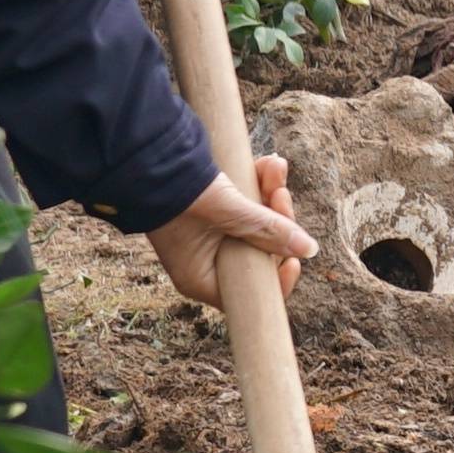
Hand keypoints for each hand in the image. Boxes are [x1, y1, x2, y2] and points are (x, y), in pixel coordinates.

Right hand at [148, 154, 310, 317]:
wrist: (144, 157)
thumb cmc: (178, 193)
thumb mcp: (228, 212)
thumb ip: (267, 230)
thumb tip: (309, 249)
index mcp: (202, 279)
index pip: (251, 295)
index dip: (278, 277)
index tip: (295, 257)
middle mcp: (206, 263)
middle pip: (260, 252)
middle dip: (277, 219)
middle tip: (280, 192)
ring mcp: (210, 238)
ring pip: (256, 225)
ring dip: (270, 194)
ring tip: (273, 167)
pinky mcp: (214, 214)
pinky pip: (246, 207)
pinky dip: (258, 186)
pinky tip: (266, 164)